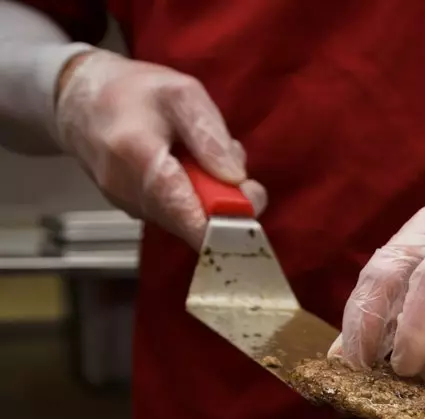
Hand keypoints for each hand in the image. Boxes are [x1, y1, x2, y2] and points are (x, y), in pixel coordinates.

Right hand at [54, 50, 266, 248]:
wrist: (78, 101)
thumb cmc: (133, 92)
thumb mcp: (181, 94)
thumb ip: (210, 135)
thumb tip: (236, 179)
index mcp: (138, 158)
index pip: (187, 217)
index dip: (227, 224)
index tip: (250, 204)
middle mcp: (129, 192)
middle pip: (195, 222)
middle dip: (227, 203)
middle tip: (237, 170)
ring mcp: (129, 206)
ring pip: (189, 219)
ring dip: (210, 198)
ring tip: (202, 159)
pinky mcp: (134, 211)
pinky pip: (178, 215)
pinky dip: (193, 197)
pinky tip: (187, 169)